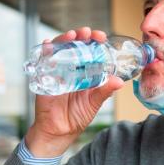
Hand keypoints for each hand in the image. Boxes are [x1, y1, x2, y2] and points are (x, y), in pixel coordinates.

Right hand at [25, 27, 123, 157]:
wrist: (59, 131)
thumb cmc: (78, 116)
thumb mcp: (94, 103)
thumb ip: (105, 91)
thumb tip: (119, 82)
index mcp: (86, 72)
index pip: (91, 52)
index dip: (95, 42)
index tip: (101, 37)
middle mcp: (73, 68)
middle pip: (76, 46)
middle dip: (81, 36)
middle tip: (88, 33)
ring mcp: (58, 70)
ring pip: (60, 49)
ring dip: (65, 39)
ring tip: (72, 35)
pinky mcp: (45, 76)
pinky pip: (43, 60)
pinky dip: (45, 50)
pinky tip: (49, 44)